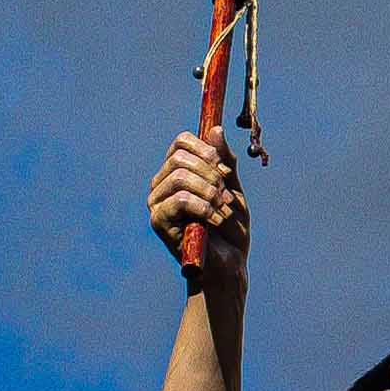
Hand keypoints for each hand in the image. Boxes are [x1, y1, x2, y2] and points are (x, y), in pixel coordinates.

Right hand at [149, 131, 242, 283]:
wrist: (229, 261)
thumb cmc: (229, 226)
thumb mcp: (232, 186)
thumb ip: (224, 160)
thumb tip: (215, 129)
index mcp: (177, 172)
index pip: (181, 142)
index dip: (205, 148)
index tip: (224, 168)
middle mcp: (162, 184)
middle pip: (180, 157)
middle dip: (210, 173)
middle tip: (225, 194)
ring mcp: (157, 202)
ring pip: (179, 177)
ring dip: (209, 191)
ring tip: (222, 208)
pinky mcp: (158, 221)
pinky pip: (180, 200)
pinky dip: (203, 207)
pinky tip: (214, 219)